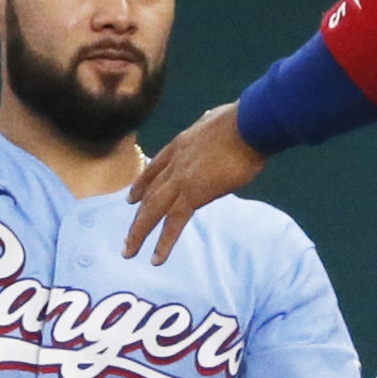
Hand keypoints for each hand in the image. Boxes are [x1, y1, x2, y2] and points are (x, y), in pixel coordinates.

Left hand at [124, 103, 264, 263]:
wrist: (249, 124)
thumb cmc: (245, 120)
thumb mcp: (219, 120)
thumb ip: (212, 124)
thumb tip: (216, 119)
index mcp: (181, 144)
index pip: (155, 169)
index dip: (141, 185)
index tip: (131, 199)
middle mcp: (175, 163)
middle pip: (150, 194)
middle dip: (137, 216)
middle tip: (127, 236)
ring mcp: (181, 179)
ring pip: (153, 210)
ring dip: (139, 233)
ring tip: (129, 252)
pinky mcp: (194, 194)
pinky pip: (174, 223)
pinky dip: (163, 242)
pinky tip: (156, 259)